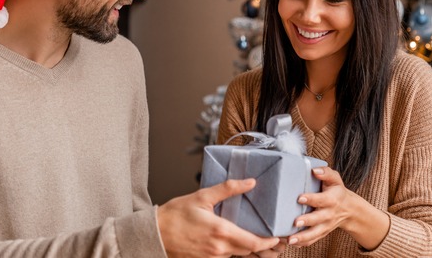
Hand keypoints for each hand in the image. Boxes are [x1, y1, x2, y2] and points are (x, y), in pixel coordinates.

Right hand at [157, 178, 280, 257]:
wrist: (154, 234)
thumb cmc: (175, 215)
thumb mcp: (202, 196)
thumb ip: (228, 189)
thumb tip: (250, 182)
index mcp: (221, 232)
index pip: (254, 243)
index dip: (269, 242)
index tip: (277, 237)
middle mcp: (219, 249)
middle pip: (249, 252)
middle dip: (264, 247)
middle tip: (275, 239)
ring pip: (239, 256)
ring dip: (250, 250)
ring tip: (261, 242)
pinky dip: (235, 252)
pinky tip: (237, 243)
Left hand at [287, 167, 354, 247]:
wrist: (349, 209)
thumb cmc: (337, 191)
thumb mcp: (335, 179)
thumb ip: (326, 173)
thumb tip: (314, 170)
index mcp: (331, 199)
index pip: (321, 199)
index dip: (311, 199)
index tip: (300, 198)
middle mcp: (329, 214)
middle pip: (318, 219)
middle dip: (307, 221)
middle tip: (295, 222)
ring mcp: (325, 226)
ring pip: (314, 234)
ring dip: (302, 237)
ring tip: (290, 240)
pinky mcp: (322, 233)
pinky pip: (312, 240)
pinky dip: (302, 243)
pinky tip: (291, 243)